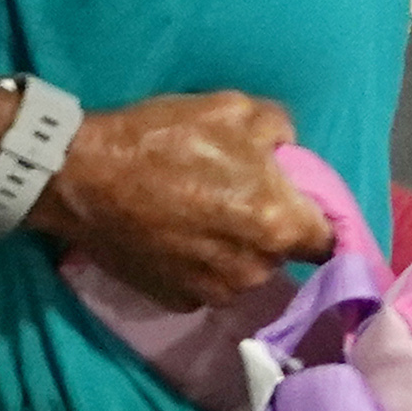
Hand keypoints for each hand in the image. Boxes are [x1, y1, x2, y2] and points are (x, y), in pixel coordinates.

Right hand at [30, 90, 331, 312]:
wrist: (83, 178)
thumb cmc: (164, 140)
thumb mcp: (235, 109)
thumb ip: (280, 131)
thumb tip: (287, 152)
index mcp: (277, 224)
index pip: (328, 241)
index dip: (321, 221)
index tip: (304, 206)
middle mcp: (253, 270)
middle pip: (281, 254)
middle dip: (269, 228)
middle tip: (237, 195)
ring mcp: (213, 292)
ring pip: (243, 271)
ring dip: (234, 249)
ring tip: (201, 213)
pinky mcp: (176, 301)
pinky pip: (206, 282)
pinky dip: (199, 263)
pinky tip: (176, 233)